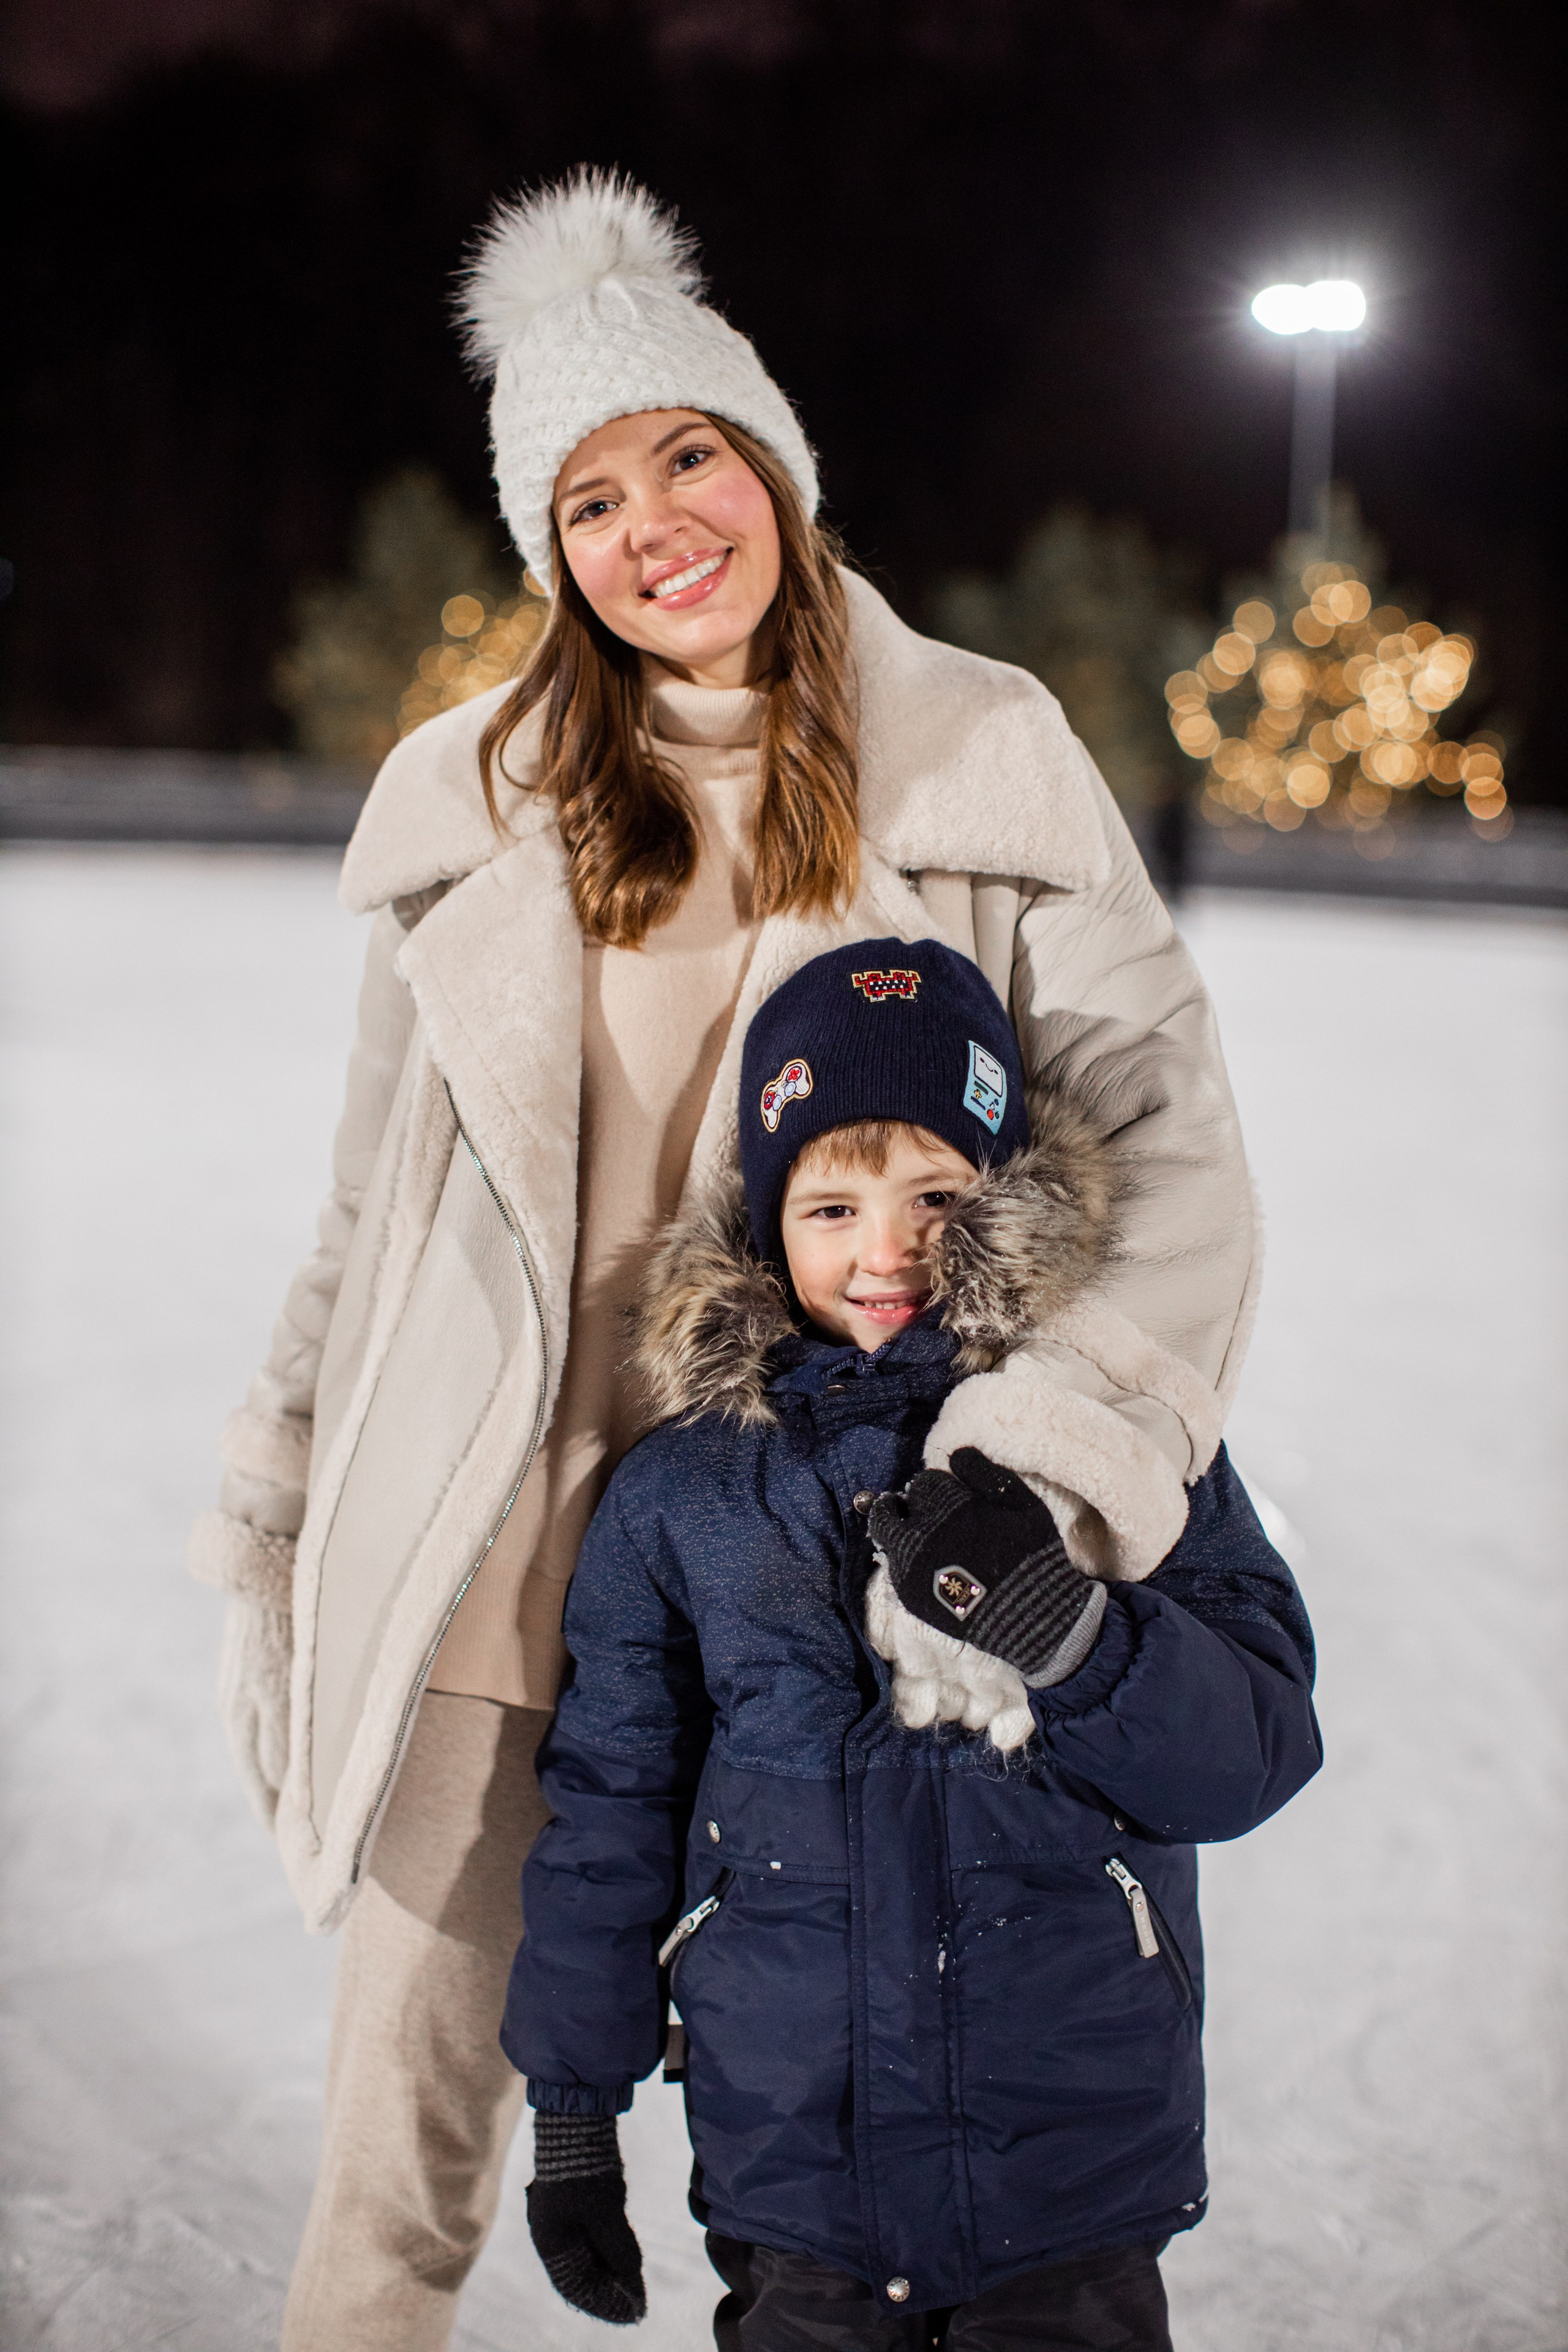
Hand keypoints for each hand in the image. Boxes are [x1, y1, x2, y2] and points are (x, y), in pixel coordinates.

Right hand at [527, 2111, 645, 2324]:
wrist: (576, 2125)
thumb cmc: (586, 2171)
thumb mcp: (606, 2214)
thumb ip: (619, 2249)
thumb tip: (633, 2276)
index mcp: (552, 2245)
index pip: (577, 2289)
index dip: (605, 2304)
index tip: (632, 2312)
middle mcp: (553, 2237)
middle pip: (582, 2276)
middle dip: (610, 2291)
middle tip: (638, 2303)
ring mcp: (562, 2220)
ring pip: (587, 2258)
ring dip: (610, 2272)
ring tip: (636, 2284)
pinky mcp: (574, 2205)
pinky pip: (590, 2240)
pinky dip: (608, 2251)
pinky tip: (626, 2258)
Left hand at [867, 1446, 1104, 1686]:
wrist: (1032, 1617)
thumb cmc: (1033, 1556)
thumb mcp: (1024, 1505)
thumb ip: (987, 1475)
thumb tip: (958, 1453)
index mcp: (950, 1506)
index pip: (925, 1483)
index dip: (935, 1487)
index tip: (945, 1496)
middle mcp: (923, 1533)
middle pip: (895, 1508)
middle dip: (907, 1507)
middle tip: (920, 1513)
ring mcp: (912, 1566)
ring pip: (886, 1536)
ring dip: (897, 1530)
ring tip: (916, 1536)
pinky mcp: (910, 1595)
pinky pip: (894, 1567)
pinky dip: (903, 1559)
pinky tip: (924, 1564)